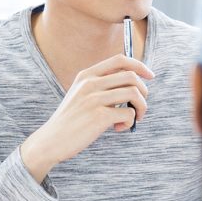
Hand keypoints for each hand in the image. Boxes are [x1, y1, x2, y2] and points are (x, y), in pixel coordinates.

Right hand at [19, 54, 154, 181]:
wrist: (51, 141)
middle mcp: (90, 83)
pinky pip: (129, 114)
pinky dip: (130, 122)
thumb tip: (134, 83)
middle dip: (144, 92)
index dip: (139, 66)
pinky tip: (118, 128)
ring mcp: (94, 99)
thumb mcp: (80, 95)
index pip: (120, 59)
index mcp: (86, 75)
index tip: (150, 76)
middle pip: (131, 76)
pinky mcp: (99, 116)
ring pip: (134, 93)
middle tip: (139, 106)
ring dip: (140, 108)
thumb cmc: (71, 120)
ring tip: (132, 119)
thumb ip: (101, 86)